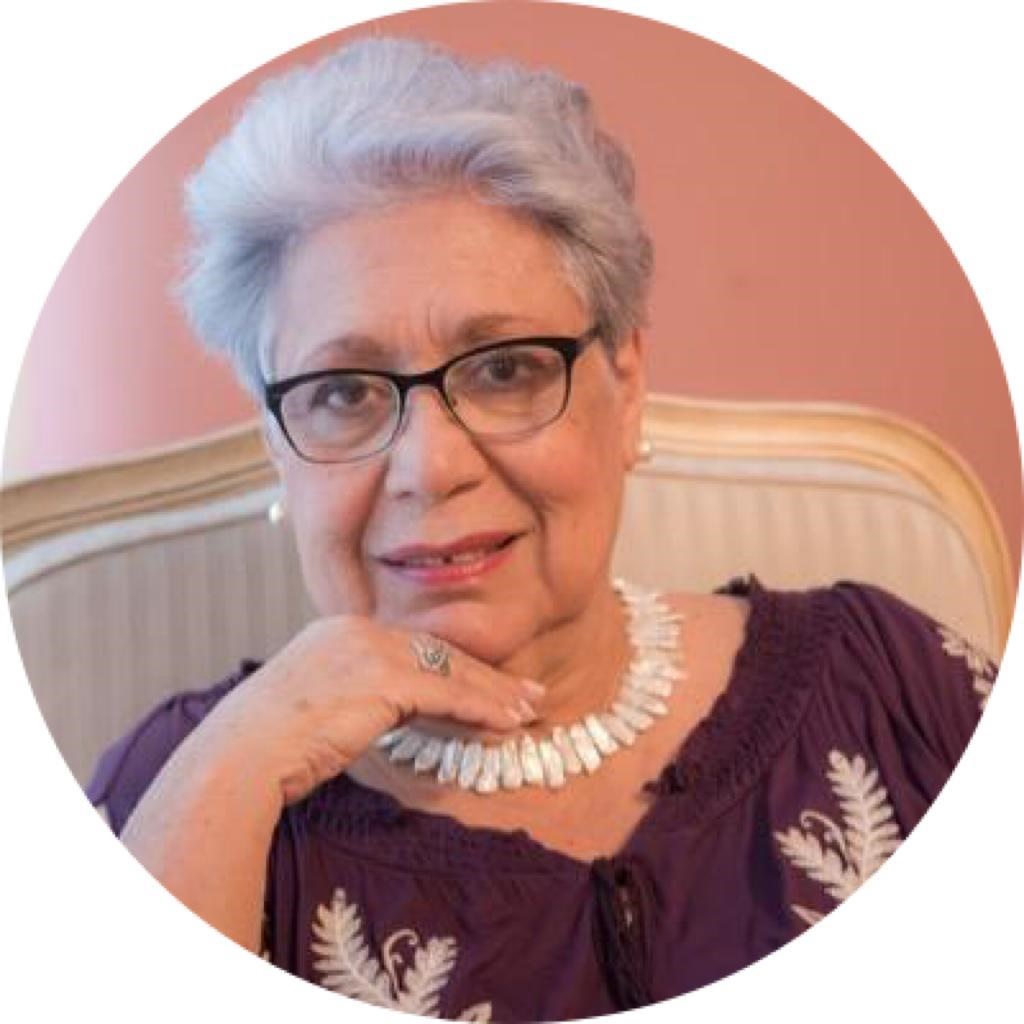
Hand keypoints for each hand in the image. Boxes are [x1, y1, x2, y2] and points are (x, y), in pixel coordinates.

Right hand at [204, 616, 542, 805]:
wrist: (238, 757)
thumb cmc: (267, 746)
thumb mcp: (313, 707)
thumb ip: (352, 697)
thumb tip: (381, 712)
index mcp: (340, 630)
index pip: (413, 648)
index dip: (456, 668)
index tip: (488, 683)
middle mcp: (358, 629)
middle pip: (438, 653)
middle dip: (487, 677)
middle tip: (526, 693)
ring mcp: (371, 650)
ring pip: (450, 671)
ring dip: (495, 694)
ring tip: (529, 711)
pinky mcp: (384, 679)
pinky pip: (447, 694)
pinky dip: (482, 709)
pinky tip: (507, 722)